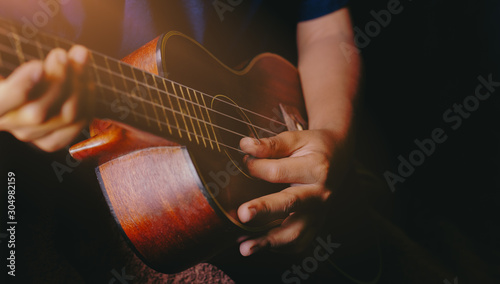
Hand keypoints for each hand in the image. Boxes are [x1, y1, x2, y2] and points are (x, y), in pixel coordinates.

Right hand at [0, 45, 89, 151]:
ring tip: (79, 57)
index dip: (21, 88)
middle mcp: (8, 123)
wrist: (22, 85)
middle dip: (58, 79)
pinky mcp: (51, 138)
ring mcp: (31, 134)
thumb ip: (21, 54)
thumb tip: (48, 59)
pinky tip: (87, 81)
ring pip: (65, 116)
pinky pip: (78, 124)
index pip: (0, 103)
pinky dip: (89, 100)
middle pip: (38, 112)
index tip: (38, 66)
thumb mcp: (12, 58)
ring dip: (80, 83)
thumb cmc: (12, 65)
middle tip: (61, 54)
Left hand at [237, 129, 347, 255]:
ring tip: (245, 248)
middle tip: (243, 214)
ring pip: (296, 233)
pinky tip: (260, 246)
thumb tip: (245, 146)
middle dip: (265, 209)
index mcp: (316, 168)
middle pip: (290, 204)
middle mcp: (319, 193)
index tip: (244, 162)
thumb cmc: (313, 148)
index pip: (279, 172)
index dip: (256, 167)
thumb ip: (271, 144)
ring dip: (269, 242)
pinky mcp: (316, 225)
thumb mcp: (296, 139)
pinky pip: (299, 243)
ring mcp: (319, 213)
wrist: (338, 159)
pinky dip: (279, 249)